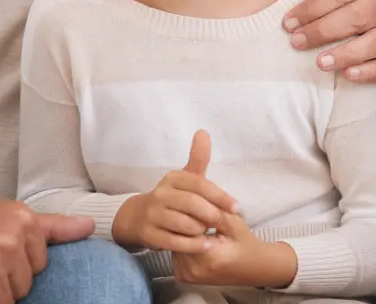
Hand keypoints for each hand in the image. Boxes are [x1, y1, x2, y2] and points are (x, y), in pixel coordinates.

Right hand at [112, 130, 238, 253]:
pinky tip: (204, 245)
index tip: (236, 208)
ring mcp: (153, 215)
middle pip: (193, 205)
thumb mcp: (185, 177)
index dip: (220, 196)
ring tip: (209, 232)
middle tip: (221, 222)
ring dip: (201, 230)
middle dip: (212, 214)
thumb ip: (198, 158)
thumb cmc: (172, 197)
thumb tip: (204, 131)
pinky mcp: (149, 234)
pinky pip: (175, 242)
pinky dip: (192, 245)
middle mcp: (160, 194)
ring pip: (185, 224)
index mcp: (172, 178)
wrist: (139, 217)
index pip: (200, 184)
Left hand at [172, 212, 297, 288]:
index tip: (198, 205)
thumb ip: (214, 209)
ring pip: (174, 243)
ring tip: (194, 224)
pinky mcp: (183, 276)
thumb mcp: (234, 222)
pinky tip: (193, 237)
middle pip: (177, 235)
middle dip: (184, 221)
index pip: (186, 226)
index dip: (191, 213)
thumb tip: (195, 192)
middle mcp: (191, 270)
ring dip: (181, 232)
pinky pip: (176, 253)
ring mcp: (186, 275)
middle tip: (195, 213)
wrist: (252, 268)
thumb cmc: (245, 244)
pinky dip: (182, 243)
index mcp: (207, 257)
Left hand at [286, 0, 375, 82]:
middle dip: (323, 31)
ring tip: (319, 63)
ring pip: (374, 43)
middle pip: (358, 17)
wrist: (347, 10)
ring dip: (345, 54)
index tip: (289, 23)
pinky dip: (369, 72)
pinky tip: (347, 74)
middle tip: (297, 42)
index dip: (313, 8)